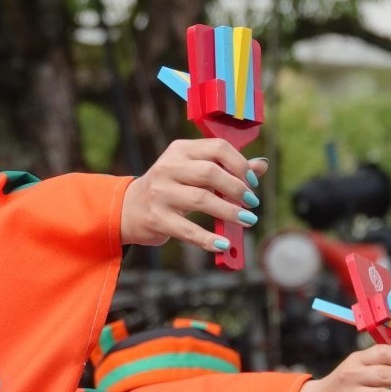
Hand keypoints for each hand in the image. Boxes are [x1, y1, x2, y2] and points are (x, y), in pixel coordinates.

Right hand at [121, 139, 264, 253]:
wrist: (129, 209)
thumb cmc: (170, 188)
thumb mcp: (193, 172)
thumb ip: (226, 168)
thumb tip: (261, 165)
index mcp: (180, 150)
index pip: (217, 148)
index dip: (240, 165)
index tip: (252, 182)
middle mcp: (168, 168)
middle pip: (210, 173)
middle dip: (237, 189)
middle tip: (252, 203)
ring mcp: (160, 193)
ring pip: (202, 200)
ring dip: (230, 212)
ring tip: (247, 221)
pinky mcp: (156, 218)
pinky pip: (187, 230)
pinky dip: (208, 238)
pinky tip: (224, 244)